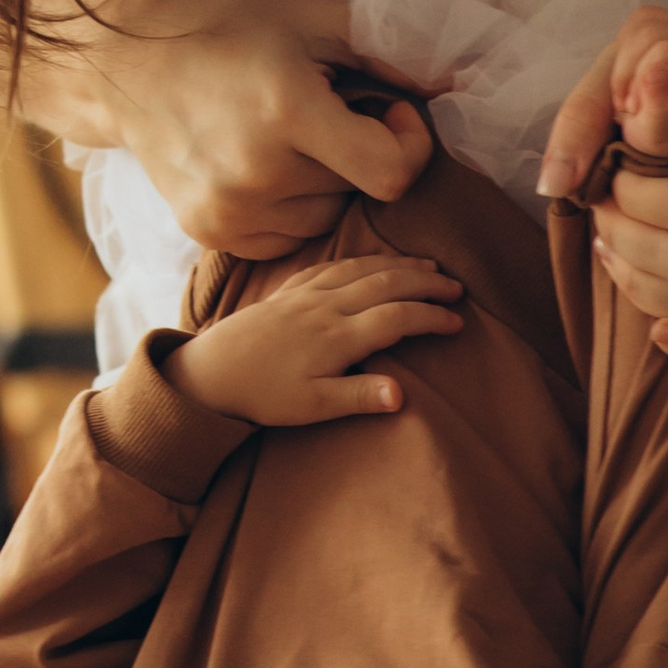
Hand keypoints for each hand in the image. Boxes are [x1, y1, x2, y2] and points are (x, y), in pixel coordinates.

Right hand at [40, 0, 434, 257]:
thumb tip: (464, 77)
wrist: (127, 65)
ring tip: (285, 138)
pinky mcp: (210, 232)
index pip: (393, 173)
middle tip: (323, 112)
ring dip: (325, 184)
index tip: (389, 111)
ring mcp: (229, 209)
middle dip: (358, 152)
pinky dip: (290, 208)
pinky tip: (260, 166)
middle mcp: (257, 170)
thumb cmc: (230, 32)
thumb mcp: (315, 21)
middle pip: (358, 190)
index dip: (408, 143)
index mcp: (287, 110)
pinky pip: (288, 237)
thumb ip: (394, 47)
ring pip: (325, 217)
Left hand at [167, 257, 464, 425]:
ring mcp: (306, 295)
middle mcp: (325, 308)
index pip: (397, 319)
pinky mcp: (289, 291)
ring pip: (361, 269)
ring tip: (428, 267)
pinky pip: (332, 265)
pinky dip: (361, 260)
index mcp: (337, 337)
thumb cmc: (264, 395)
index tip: (458, 323)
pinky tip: (372, 261)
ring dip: (398, 265)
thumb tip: (403, 395)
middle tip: (457, 288)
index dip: (431, 317)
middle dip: (425, 284)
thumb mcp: (312, 407)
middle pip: (386, 284)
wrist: (210, 372)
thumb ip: (358, 397)